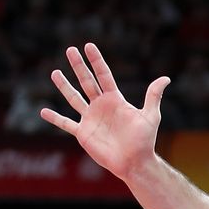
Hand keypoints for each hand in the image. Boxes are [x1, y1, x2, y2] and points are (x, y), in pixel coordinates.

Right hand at [40, 43, 170, 180]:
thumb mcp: (150, 116)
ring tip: (55, 73)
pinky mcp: (83, 133)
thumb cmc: (144, 140)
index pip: (104, 76)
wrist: (135, 162)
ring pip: (74, 98)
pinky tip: (43, 112)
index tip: (88, 46)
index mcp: (115, 100)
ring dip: (64, 86)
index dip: (96, 61)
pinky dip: (54, 118)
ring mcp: (90, 119)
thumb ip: (153, 96)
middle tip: (70, 49)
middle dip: (79, 66)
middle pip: (87, 82)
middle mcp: (101, 106)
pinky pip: (66, 124)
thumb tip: (166, 78)